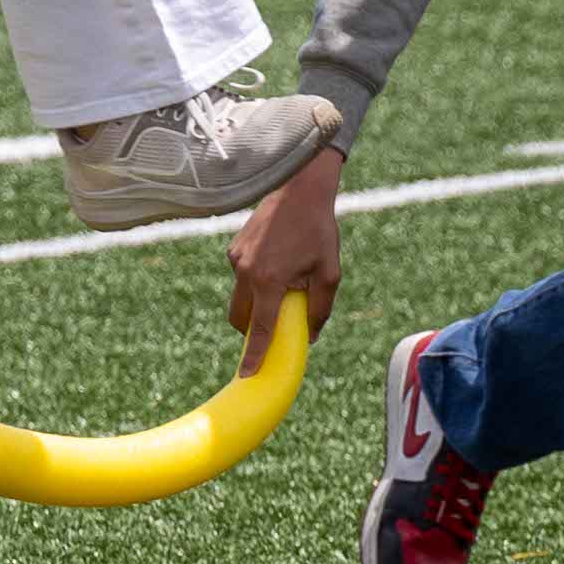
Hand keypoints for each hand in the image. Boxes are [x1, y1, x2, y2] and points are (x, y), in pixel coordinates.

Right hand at [230, 145, 346, 361]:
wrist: (300, 188)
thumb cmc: (320, 230)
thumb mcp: (330, 272)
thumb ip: (320, 308)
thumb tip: (309, 337)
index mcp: (269, 281)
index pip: (260, 328)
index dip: (253, 355)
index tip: (246, 375)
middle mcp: (246, 271)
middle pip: (240, 318)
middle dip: (251, 331)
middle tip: (272, 330)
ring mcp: (236, 258)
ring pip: (239, 297)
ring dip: (255, 303)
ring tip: (284, 284)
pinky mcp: (234, 248)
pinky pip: (241, 276)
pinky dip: (254, 281)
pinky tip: (278, 262)